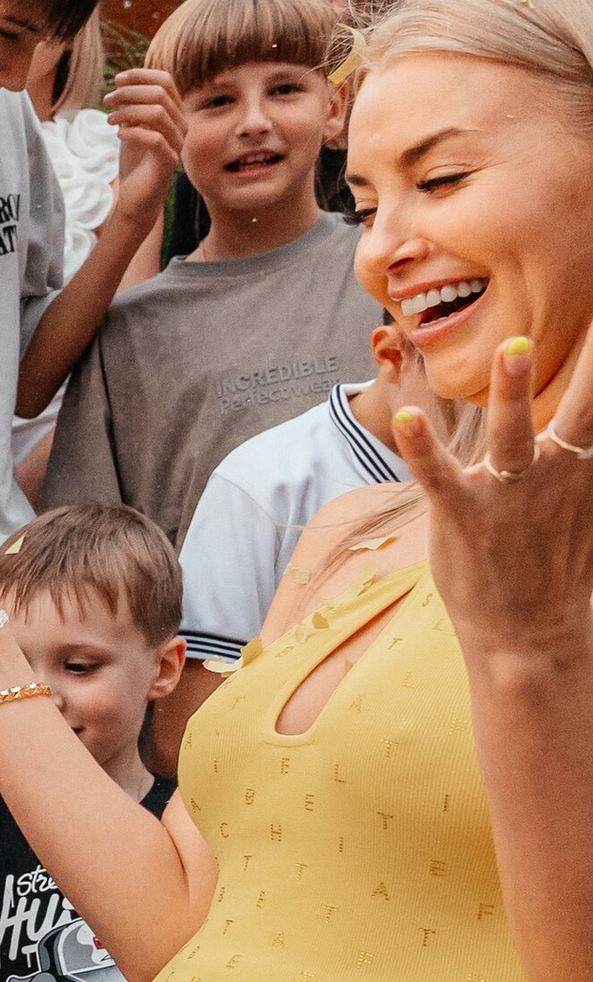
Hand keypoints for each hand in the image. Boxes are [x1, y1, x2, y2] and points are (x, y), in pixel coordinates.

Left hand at [102, 67, 186, 220]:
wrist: (136, 198)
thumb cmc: (135, 162)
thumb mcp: (131, 128)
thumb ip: (131, 108)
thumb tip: (122, 86)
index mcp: (174, 113)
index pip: (165, 81)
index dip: (141, 76)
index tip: (117, 80)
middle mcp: (181, 125)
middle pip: (160, 93)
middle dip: (129, 92)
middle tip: (108, 100)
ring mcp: (177, 143)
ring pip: (157, 113)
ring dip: (128, 111)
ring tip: (109, 119)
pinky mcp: (168, 162)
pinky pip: (155, 139)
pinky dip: (133, 132)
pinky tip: (118, 134)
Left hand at [400, 332, 592, 663]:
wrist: (528, 633)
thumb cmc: (550, 561)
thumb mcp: (580, 504)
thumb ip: (585, 461)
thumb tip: (587, 438)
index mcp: (585, 467)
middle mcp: (556, 474)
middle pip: (582, 409)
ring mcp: (509, 495)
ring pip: (512, 436)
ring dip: (513, 393)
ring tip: (512, 348)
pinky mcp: (463, 515)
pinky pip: (439, 475)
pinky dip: (422, 447)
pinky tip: (407, 418)